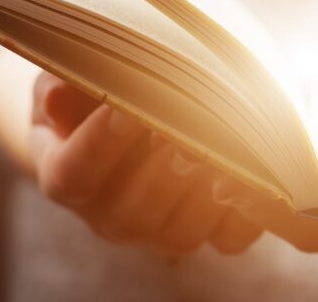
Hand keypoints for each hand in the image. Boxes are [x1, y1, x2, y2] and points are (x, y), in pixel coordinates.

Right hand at [27, 72, 262, 254]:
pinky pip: (229, 238)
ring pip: (182, 231)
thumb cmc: (97, 94)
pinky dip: (246, 211)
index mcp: (67, 177)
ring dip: (205, 191)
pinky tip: (256, 172)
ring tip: (224, 147)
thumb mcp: (68, 78)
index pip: (75, 173)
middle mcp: (111, 216)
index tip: (124, 109)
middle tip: (187, 125)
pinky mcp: (206, 235)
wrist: (133, 120)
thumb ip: (63, 85)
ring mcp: (160, 232)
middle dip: (162, 168)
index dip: (99, 144)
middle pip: (132, 210)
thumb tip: (61, 93)